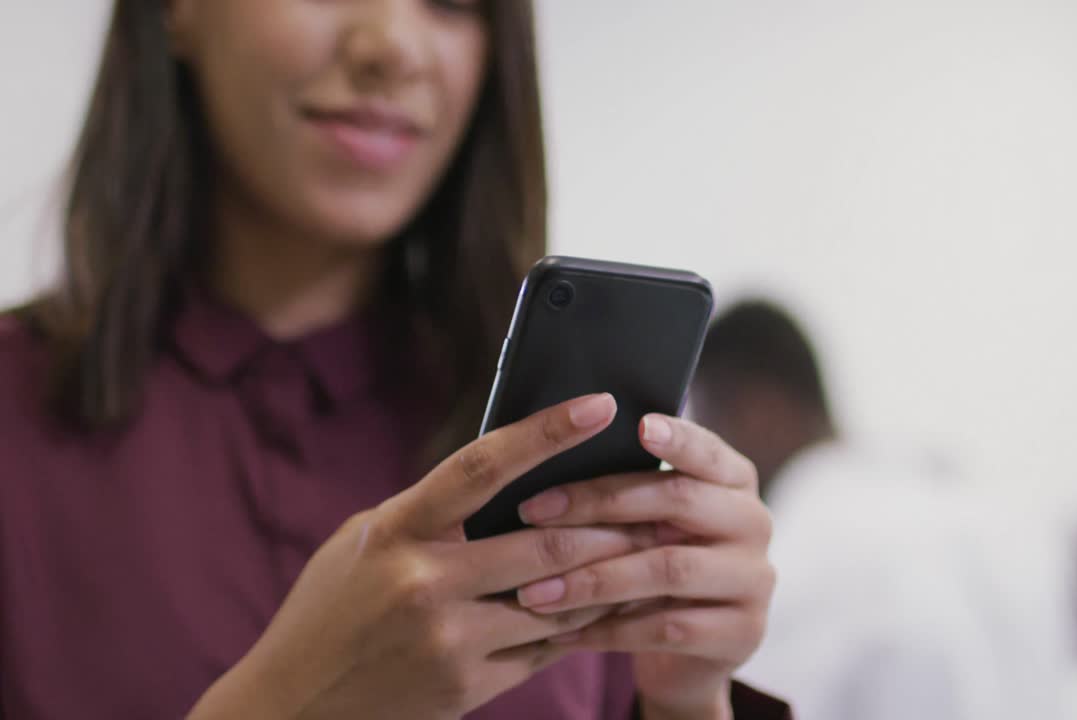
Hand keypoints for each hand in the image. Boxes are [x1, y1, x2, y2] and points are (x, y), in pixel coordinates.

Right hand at [189, 394, 658, 719]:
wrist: (293, 706)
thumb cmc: (331, 607)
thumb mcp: (366, 541)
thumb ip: (433, 512)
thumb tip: (510, 473)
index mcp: (396, 531)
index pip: (482, 466)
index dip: (546, 431)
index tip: (598, 405)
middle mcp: (424, 584)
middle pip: (543, 543)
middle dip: (609, 522)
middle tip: (657, 498)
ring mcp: (449, 640)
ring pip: (559, 600)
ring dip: (610, 575)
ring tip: (650, 547)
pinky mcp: (468, 685)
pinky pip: (546, 647)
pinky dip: (584, 622)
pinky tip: (612, 602)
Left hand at [513, 415, 774, 719]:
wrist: (687, 654)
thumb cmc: (653, 565)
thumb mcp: (649, 523)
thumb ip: (627, 493)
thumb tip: (549, 460)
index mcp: (735, 481)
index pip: (708, 450)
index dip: (677, 438)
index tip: (638, 425)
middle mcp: (754, 522)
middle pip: (680, 500)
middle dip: (599, 504)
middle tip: (532, 511)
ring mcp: (754, 579)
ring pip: (669, 569)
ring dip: (594, 579)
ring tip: (535, 590)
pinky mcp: (743, 633)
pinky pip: (667, 628)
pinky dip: (608, 631)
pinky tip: (562, 631)